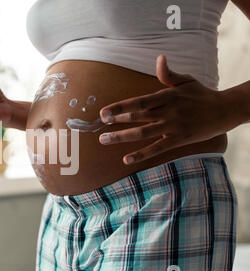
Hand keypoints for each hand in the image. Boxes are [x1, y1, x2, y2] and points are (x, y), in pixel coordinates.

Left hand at [99, 54, 237, 164]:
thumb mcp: (186, 81)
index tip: (103, 112)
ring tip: (104, 140)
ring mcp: (173, 126)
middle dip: (116, 121)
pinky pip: (157, 149)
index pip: (138, 102)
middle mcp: (167, 111)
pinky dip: (141, 154)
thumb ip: (168, 74)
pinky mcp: (179, 140)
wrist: (226, 110)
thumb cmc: (202, 95)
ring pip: (142, 133)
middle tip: (98, 126)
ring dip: (121, 137)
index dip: (119, 107)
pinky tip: (126, 159)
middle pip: (136, 117)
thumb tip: (160, 58)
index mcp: (166, 96)